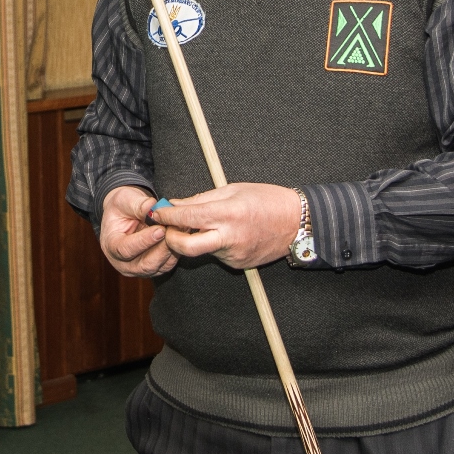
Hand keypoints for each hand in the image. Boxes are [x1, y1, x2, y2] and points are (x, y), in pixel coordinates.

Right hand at [99, 186, 175, 278]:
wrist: (127, 214)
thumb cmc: (123, 207)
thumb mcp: (125, 200)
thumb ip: (137, 205)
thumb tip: (151, 206)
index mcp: (111, 246)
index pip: (126, 250)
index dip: (144, 241)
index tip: (160, 229)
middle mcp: (124, 263)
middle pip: (145, 265)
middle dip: (162, 248)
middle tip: (174, 231)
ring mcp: (140, 269)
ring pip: (160, 266)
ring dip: (172, 249)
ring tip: (181, 230)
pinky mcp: (155, 268)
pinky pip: (168, 264)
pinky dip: (177, 251)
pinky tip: (182, 235)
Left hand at [147, 182, 303, 268]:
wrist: (296, 222)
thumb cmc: (267, 199)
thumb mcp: (233, 190)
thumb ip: (202, 199)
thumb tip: (176, 205)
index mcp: (227, 213)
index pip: (186, 217)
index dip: (166, 216)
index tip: (156, 212)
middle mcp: (229, 237)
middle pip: (186, 247)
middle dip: (170, 239)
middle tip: (168, 229)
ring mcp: (234, 254)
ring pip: (202, 251)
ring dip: (195, 240)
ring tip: (206, 225)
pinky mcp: (239, 264)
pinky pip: (217, 255)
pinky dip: (214, 245)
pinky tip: (227, 234)